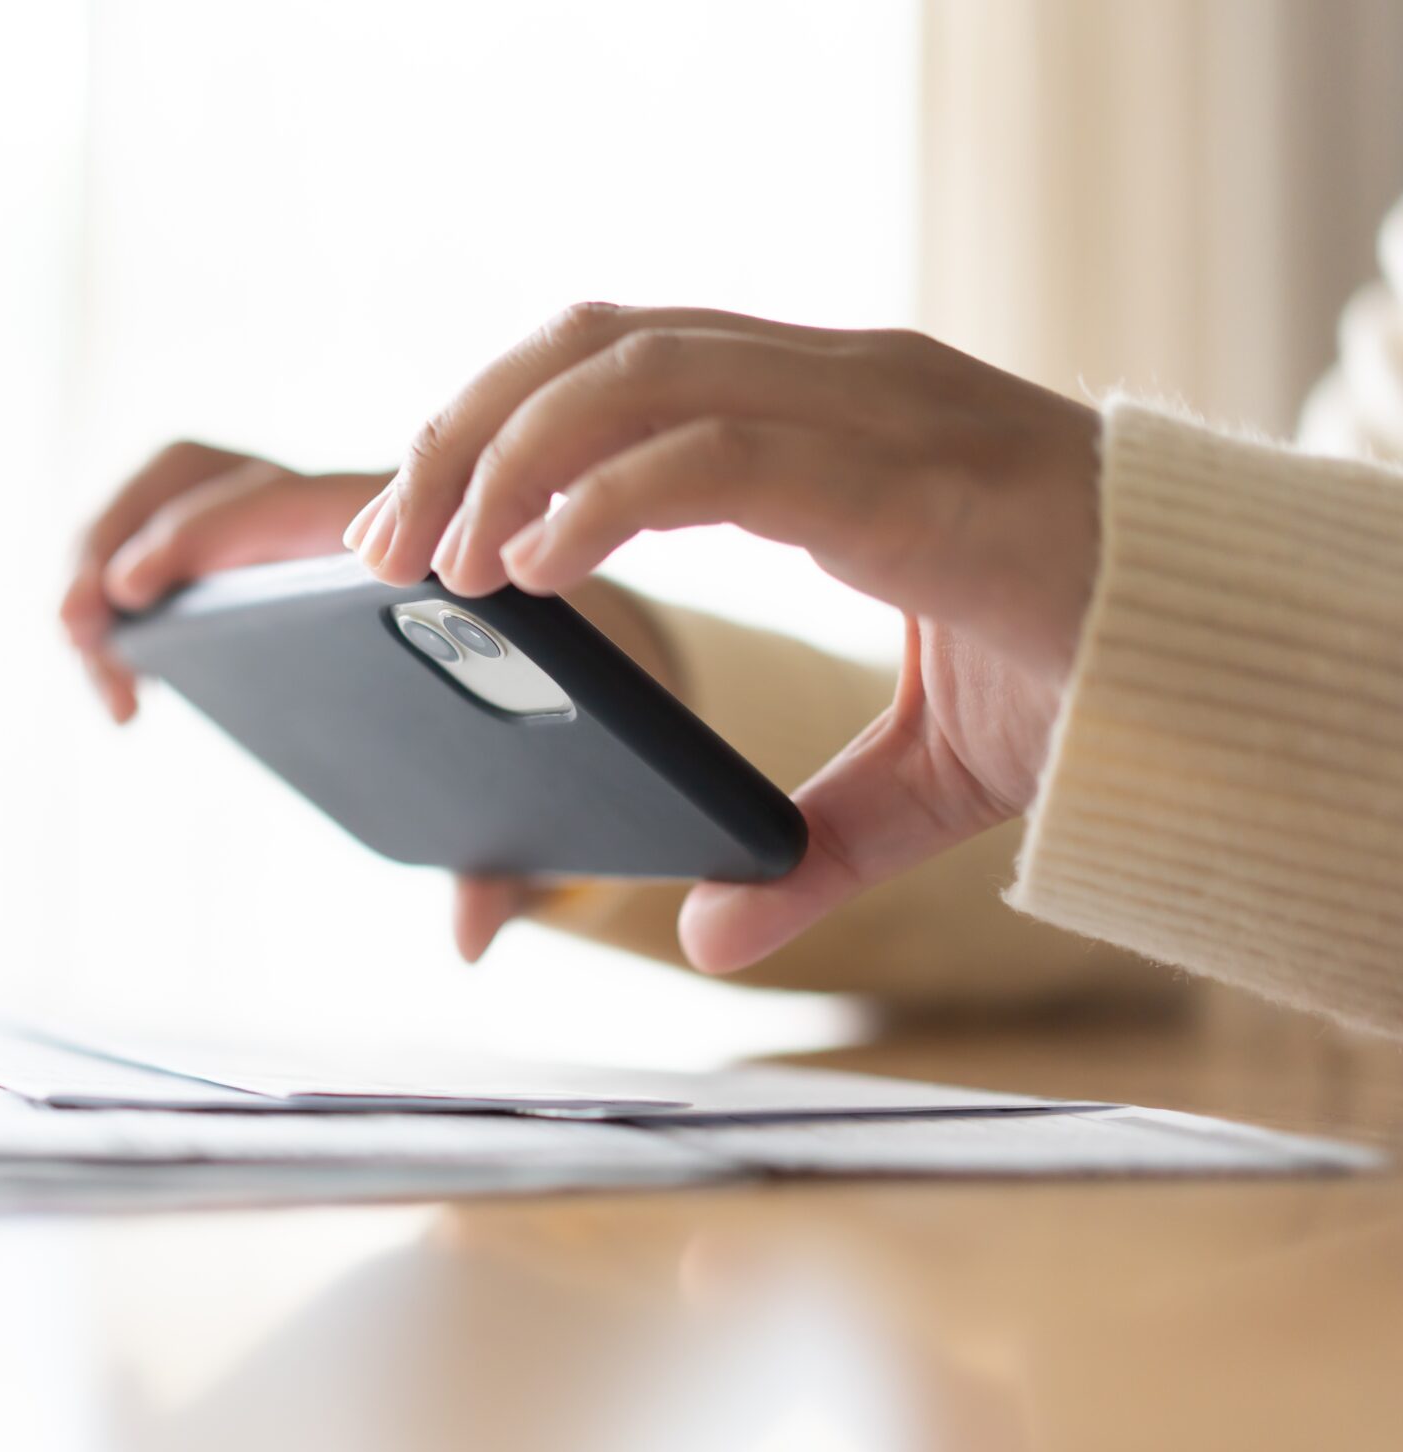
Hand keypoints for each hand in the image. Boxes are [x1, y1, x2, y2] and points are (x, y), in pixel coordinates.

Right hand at [64, 439, 683, 963]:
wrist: (613, 624)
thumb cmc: (583, 699)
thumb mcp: (561, 777)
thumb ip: (513, 857)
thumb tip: (471, 937)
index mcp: (423, 548)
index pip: (295, 504)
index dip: (208, 532)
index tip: (147, 587)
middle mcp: (353, 517)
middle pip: (205, 470)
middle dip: (125, 531)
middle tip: (86, 623)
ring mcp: (307, 525)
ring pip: (185, 486)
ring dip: (109, 544)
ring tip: (87, 644)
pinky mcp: (278, 547)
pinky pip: (190, 525)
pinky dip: (133, 573)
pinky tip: (129, 674)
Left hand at [349, 304, 1101, 974]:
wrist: (1246, 683)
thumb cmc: (1103, 689)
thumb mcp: (922, 785)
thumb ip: (805, 850)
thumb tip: (709, 931)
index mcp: (832, 419)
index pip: (627, 361)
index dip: (501, 424)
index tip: (415, 525)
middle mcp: (847, 386)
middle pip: (601, 344)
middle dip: (468, 432)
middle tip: (382, 551)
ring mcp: (882, 415)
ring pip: (638, 372)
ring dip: (507, 458)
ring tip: (434, 565)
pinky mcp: (911, 478)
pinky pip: (721, 449)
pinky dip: (604, 495)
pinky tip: (533, 565)